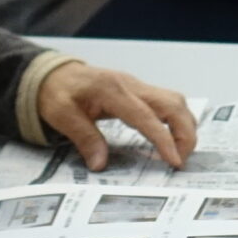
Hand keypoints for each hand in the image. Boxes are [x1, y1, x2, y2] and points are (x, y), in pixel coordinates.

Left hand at [35, 62, 196, 169]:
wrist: (52, 73)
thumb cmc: (56, 91)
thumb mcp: (61, 115)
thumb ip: (84, 138)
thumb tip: (100, 164)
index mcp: (112, 90)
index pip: (146, 116)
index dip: (164, 139)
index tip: (174, 160)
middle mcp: (131, 86)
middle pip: (172, 103)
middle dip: (185, 133)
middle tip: (181, 160)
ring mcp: (137, 87)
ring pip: (174, 101)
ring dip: (184, 126)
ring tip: (178, 152)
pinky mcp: (138, 92)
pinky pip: (166, 103)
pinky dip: (175, 121)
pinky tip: (172, 139)